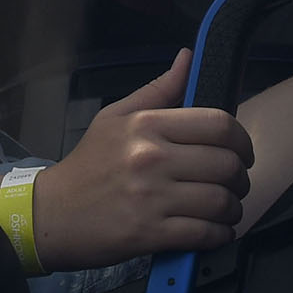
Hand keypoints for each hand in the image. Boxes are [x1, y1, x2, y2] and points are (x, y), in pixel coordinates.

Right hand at [32, 52, 251, 266]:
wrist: (50, 214)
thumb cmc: (87, 166)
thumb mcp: (115, 117)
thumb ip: (158, 89)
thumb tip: (188, 58)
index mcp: (147, 125)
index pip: (219, 124)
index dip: (242, 140)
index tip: (241, 153)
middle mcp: (151, 158)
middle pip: (227, 165)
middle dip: (240, 179)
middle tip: (234, 185)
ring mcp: (151, 197)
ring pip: (221, 202)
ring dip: (233, 210)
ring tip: (226, 210)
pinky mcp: (149, 233)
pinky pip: (205, 233)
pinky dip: (219, 235)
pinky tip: (215, 231)